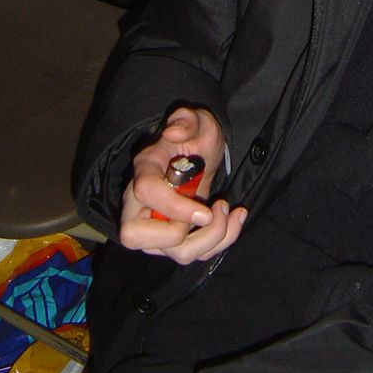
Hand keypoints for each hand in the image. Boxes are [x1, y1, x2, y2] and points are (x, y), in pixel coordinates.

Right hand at [120, 106, 247, 263]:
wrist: (201, 156)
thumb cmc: (194, 138)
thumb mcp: (196, 120)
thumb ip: (186, 119)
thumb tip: (174, 131)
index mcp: (144, 171)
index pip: (145, 193)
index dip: (174, 206)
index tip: (206, 210)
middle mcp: (140, 205)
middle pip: (137, 238)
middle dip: (182, 233)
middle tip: (209, 212)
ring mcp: (156, 227)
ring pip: (175, 254)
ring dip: (212, 239)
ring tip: (226, 208)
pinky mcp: (176, 241)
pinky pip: (197, 254)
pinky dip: (223, 240)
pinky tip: (235, 217)